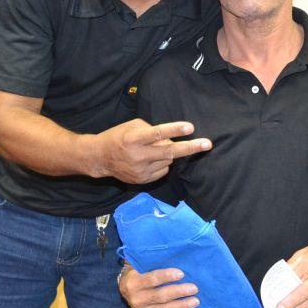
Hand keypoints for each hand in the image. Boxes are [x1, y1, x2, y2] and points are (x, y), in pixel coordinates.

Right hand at [96, 119, 211, 183]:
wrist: (100, 158)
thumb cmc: (118, 137)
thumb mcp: (132, 126)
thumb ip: (152, 130)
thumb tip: (171, 138)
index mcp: (134, 139)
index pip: (158, 133)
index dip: (175, 130)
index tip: (190, 127)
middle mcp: (138, 155)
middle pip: (170, 152)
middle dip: (190, 148)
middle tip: (207, 144)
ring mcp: (141, 170)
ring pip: (168, 161)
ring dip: (168, 154)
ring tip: (153, 149)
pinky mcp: (143, 180)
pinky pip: (163, 170)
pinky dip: (162, 163)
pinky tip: (150, 159)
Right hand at [118, 264, 199, 307]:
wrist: (124, 288)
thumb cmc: (138, 271)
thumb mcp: (140, 263)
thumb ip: (152, 260)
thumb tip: (174, 251)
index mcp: (133, 282)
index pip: (152, 279)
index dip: (167, 276)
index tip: (182, 274)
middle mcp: (135, 299)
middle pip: (160, 296)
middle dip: (179, 292)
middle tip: (194, 288)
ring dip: (182, 306)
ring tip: (195, 301)